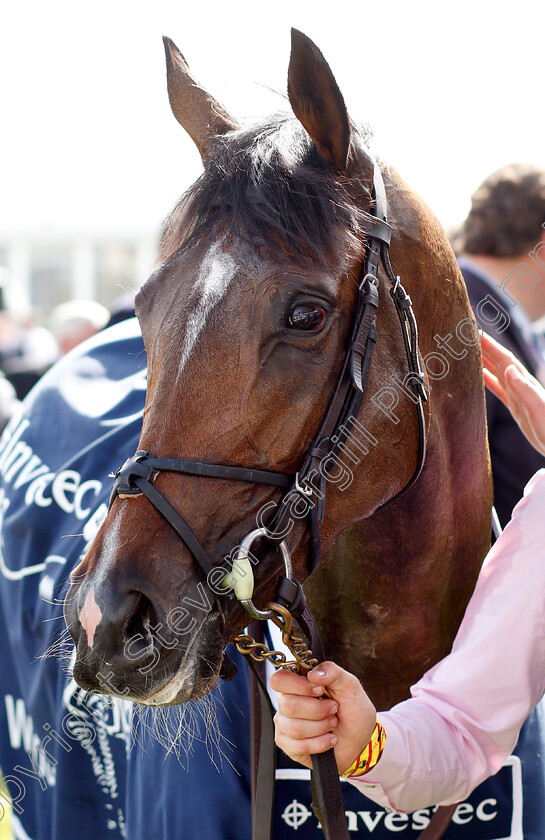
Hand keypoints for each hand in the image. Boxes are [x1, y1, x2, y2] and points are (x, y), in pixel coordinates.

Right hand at [270, 661, 375, 773]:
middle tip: (333, 709)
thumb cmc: (351, 708)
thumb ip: (332, 672)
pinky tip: (329, 739)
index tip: (320, 690)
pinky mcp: (289, 746)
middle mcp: (286, 702)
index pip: (279, 680)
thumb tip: (312, 674)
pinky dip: (320, 743)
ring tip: (332, 724)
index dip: (298, 685)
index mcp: (296, 683)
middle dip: (318, 710)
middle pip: (289, 705)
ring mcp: (285, 725)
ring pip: (294, 728)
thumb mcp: (349, 684)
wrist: (360, 738)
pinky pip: (298, 746)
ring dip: (321, 727)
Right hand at [481, 332, 544, 456]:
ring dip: (485, 361)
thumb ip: (525, 390)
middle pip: (500, 362)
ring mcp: (518, 396)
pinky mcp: (517, 407)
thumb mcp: (538, 409)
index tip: (474, 333)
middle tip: (466, 336)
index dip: (490, 346)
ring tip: (469, 351)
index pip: (505, 360)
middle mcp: (521, 386)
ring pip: (498, 373)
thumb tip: (509, 369)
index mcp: (525, 383)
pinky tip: (479, 376)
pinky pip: (499, 389)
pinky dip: (488, 380)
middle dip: (485, 348)